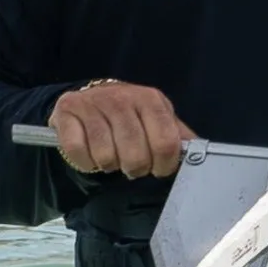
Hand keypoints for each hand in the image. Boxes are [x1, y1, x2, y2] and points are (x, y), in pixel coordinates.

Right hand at [48, 79, 191, 181]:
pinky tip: (91, 153)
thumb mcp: (157, 120)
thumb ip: (177, 136)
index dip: (163, 165)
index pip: (166, 144)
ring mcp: (92, 103)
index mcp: (150, 100)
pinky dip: (86, 162)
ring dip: (109, 165)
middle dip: (135, 168)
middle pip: (135, 155)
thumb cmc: (129, 115)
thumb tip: (199, 154)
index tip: (158, 168)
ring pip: (106, 157)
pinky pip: (79, 153)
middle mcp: (121, 97)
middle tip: (131, 163)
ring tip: (111, 155)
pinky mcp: (67, 111)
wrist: (90, 98)